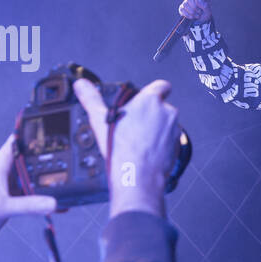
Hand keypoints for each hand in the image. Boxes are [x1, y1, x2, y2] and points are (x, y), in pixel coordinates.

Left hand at [0, 136, 58, 246]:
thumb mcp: (1, 208)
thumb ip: (28, 205)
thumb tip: (53, 203)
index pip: (17, 142)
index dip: (32, 133)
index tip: (50, 129)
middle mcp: (4, 173)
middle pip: (30, 160)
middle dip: (47, 159)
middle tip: (67, 162)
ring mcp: (7, 186)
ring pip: (31, 178)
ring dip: (45, 181)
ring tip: (63, 186)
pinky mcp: (9, 199)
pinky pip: (30, 194)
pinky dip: (41, 198)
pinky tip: (54, 206)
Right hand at [74, 78, 180, 216]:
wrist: (138, 175)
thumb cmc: (122, 148)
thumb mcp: (100, 120)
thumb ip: (91, 99)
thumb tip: (82, 86)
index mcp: (150, 101)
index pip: (161, 85)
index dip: (154, 91)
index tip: (146, 98)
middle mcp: (167, 112)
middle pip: (161, 106)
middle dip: (150, 113)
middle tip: (134, 124)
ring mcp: (175, 129)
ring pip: (166, 123)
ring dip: (157, 128)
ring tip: (139, 140)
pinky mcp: (178, 145)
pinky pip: (170, 139)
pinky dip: (161, 143)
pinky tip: (147, 150)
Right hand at [178, 0, 213, 22]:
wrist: (201, 22)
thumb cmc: (205, 14)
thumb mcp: (208, 11)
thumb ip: (205, 5)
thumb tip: (196, 0)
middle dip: (194, 6)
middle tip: (200, 11)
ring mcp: (186, 2)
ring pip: (185, 4)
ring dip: (192, 12)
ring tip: (198, 15)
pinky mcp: (182, 8)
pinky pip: (182, 10)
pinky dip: (188, 15)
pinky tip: (192, 17)